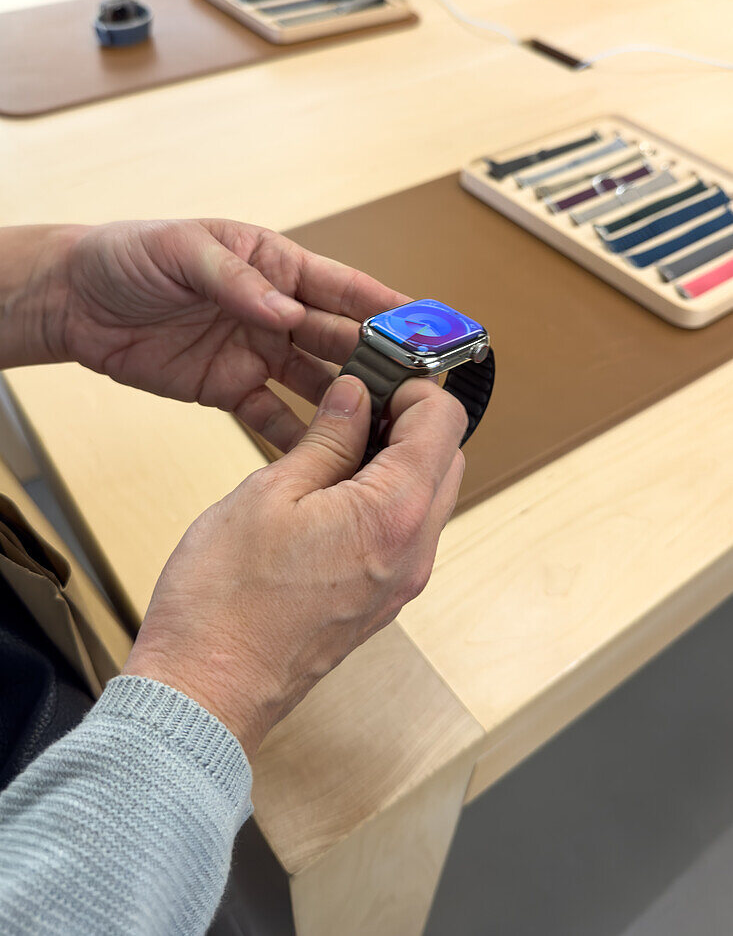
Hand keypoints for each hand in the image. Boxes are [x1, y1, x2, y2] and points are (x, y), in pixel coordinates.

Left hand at [40, 219, 405, 449]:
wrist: (76, 303)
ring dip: (350, 403)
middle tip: (417, 390)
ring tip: (384, 427)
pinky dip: (298, 437)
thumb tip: (288, 311)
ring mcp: (256, 353)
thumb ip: (238, 281)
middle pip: (340, 339)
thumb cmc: (129, 256)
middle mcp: (276, 311)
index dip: (386, 307)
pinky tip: (327, 458)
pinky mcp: (230, 389)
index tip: (427, 326)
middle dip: (380, 362)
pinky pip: (272, 417)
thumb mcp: (183, 250)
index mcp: (274, 265)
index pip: (342, 287)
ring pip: (317, 382)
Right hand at [123, 374, 466, 754]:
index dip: (414, 387)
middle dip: (411, 420)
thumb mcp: (271, 492)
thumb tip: (355, 395)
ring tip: (335, 444)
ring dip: (398, 460)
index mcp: (393, 514)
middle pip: (446, 459)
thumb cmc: (225, 599)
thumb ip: (327, 438)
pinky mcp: (382, 601)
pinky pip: (406, 532)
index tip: (376, 374)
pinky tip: (333, 488)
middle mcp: (414, 553)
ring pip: (428, 497)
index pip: (443, 423)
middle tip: (354, 402)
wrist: (206, 691)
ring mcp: (402, 583)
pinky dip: (386, 498)